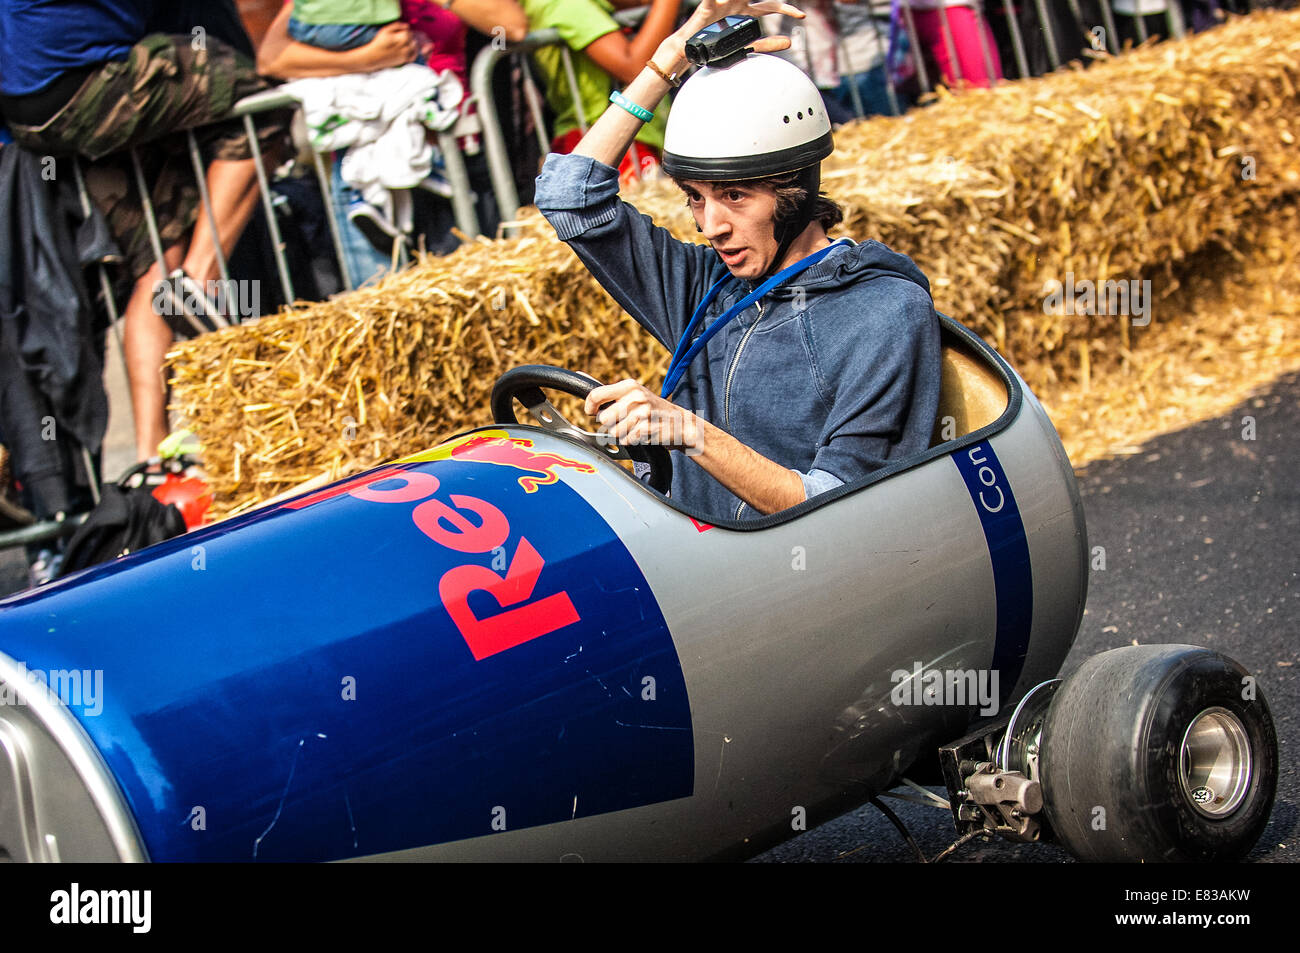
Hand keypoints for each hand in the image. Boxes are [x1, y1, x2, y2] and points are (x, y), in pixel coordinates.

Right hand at [366, 22, 417, 68]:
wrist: (374, 57)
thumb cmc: (379, 42)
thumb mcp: (386, 30)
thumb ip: (397, 25)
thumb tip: (407, 26)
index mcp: (402, 37)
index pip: (409, 31)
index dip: (405, 30)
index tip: (399, 32)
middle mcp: (406, 46)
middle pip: (413, 39)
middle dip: (409, 37)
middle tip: (401, 37)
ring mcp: (406, 54)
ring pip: (415, 47)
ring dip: (411, 43)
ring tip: (404, 43)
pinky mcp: (404, 60)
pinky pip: (414, 56)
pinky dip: (414, 52)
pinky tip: (408, 49)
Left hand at [585, 380, 701, 453]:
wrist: (680, 423)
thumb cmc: (652, 408)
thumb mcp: (633, 393)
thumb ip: (608, 390)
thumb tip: (579, 375)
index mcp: (630, 386)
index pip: (596, 395)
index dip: (590, 406)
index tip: (592, 411)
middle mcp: (635, 397)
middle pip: (603, 418)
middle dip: (610, 423)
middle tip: (624, 421)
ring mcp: (642, 413)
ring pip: (613, 431)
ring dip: (621, 433)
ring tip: (635, 427)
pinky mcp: (646, 429)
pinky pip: (626, 439)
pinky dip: (631, 440)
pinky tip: (641, 433)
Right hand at [663, 0, 806, 62]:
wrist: (690, 50)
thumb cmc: (714, 47)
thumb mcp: (746, 47)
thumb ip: (766, 44)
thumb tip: (789, 42)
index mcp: (746, 13)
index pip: (770, 8)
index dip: (786, 10)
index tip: (801, 16)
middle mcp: (736, 5)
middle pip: (759, 1)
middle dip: (773, 5)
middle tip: (786, 6)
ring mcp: (723, 4)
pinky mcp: (707, 8)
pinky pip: (711, 0)